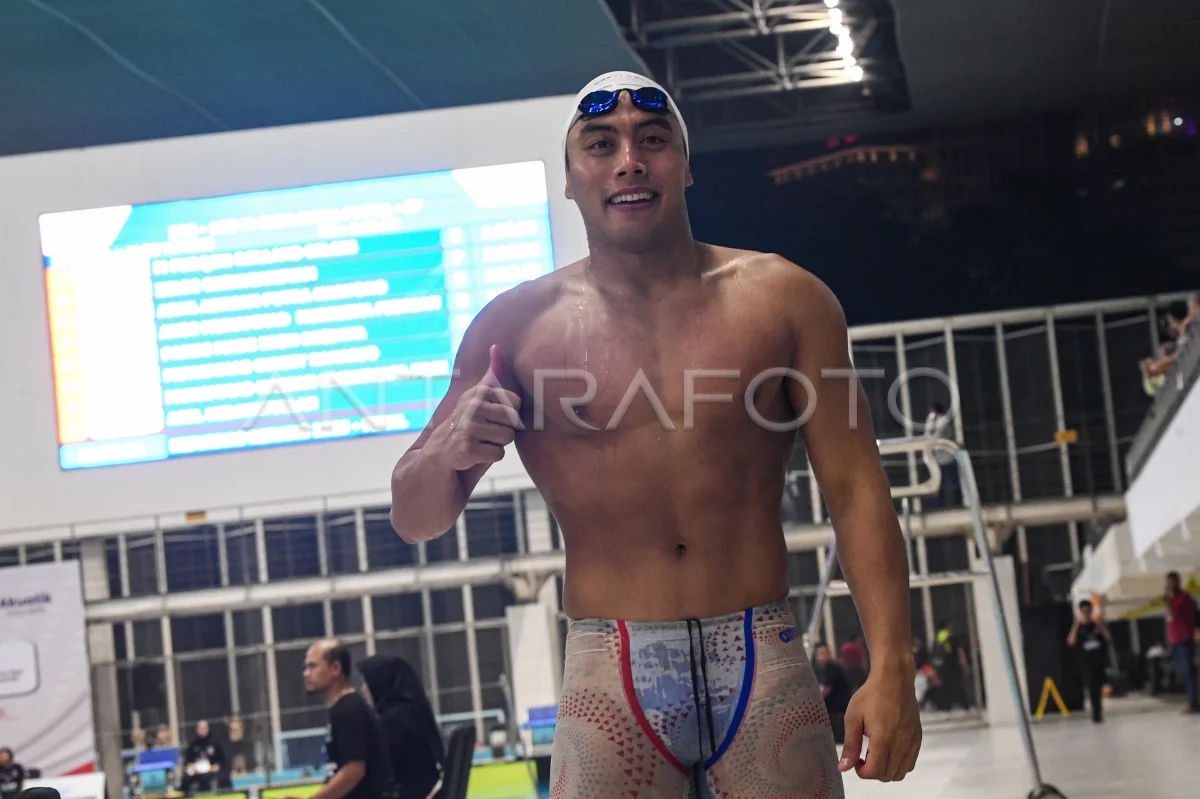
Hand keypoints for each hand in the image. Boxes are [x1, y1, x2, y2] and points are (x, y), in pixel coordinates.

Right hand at [432, 345, 521, 469]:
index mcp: (478, 392)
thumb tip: (496, 346)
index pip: (516, 403)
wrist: (438, 456)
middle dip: (504, 430)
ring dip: (496, 444)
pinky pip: (499, 453)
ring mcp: (469, 427)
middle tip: (484, 433)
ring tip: (479, 442)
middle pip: (514, 420)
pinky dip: (489, 458)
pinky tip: (474, 454)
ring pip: (508, 437)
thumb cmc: (468, 426)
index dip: (508, 415)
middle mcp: (472, 405)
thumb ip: (491, 375)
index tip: (490, 418)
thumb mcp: (478, 398)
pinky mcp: (467, 448)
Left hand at [839, 668, 921, 781]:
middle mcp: (901, 743)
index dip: (861, 772)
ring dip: (886, 770)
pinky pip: (910, 763)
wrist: (894, 679)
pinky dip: (898, 764)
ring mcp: (912, 742)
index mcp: (883, 738)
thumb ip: (850, 745)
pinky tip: (888, 750)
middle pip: (887, 775)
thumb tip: (843, 768)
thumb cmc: (870, 695)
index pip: (874, 772)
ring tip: (875, 753)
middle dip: (872, 771)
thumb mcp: (853, 718)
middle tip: (863, 756)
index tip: (856, 760)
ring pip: (900, 773)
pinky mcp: (917, 738)